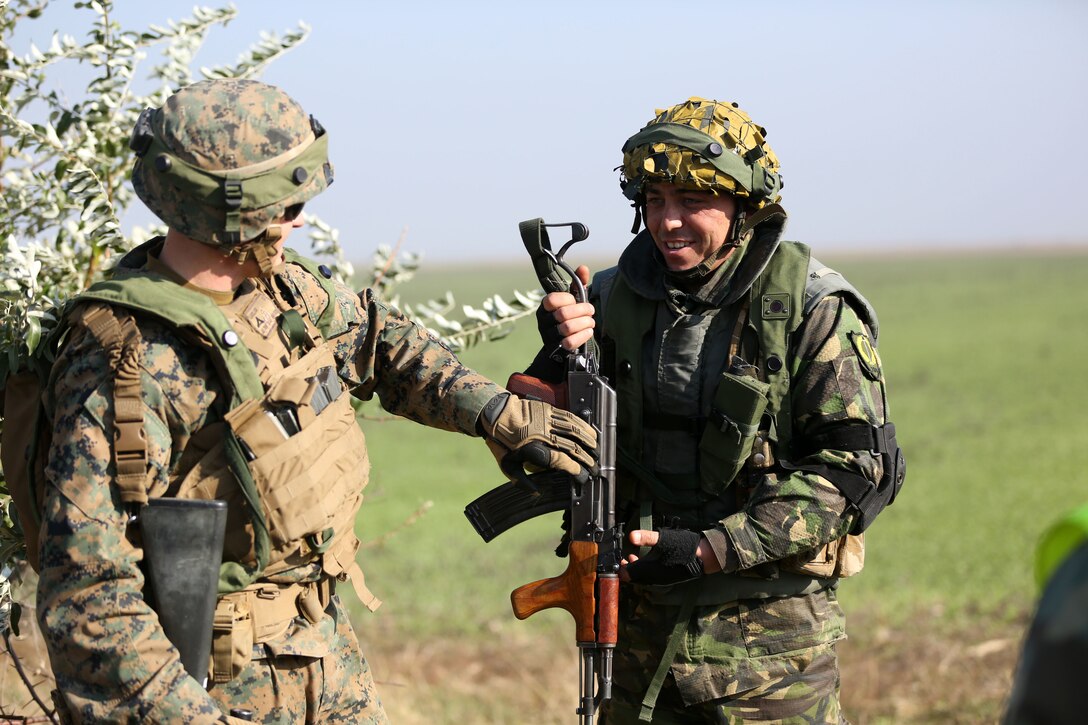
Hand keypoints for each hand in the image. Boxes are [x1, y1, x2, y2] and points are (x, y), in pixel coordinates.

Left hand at [479, 393, 596, 480]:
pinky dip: (582, 425)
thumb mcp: (508, 466)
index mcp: (536, 451)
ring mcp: (548, 422)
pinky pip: (570, 418)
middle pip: (573, 449)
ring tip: (597, 451)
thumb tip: (536, 492)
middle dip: (588, 460)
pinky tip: (590, 431)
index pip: (564, 462)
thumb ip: (522, 481)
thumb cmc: (502, 442)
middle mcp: (545, 436)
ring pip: (575, 432)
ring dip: (589, 442)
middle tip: (595, 468)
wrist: (496, 415)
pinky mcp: (549, 411)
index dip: (577, 471)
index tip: (584, 477)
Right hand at [541, 265, 594, 351]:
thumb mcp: (572, 300)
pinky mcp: (556, 348)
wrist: (561, 346)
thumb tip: (583, 267)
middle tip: (591, 311)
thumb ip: (577, 284)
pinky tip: (589, 331)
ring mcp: (548, 336)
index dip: (568, 299)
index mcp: (545, 306)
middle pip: (563, 314)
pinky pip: (570, 342)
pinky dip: (583, 335)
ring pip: (567, 328)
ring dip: (584, 323)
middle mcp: (543, 321)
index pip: (553, 299)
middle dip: (582, 311)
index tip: (576, 300)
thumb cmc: (569, 317)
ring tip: (591, 322)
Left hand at [621, 528, 721, 584]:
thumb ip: (646, 538)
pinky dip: (643, 570)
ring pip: (640, 578)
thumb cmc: (682, 547)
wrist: (703, 558)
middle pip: (632, 577)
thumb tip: (631, 536)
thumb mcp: (663, 539)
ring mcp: (659, 580)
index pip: (626, 575)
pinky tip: (644, 559)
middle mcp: (652, 579)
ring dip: (634, 568)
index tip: (612, 559)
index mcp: (648, 572)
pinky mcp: (665, 578)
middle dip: (624, 568)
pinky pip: (649, 577)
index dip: (617, 568)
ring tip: (629, 557)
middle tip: (619, 558)